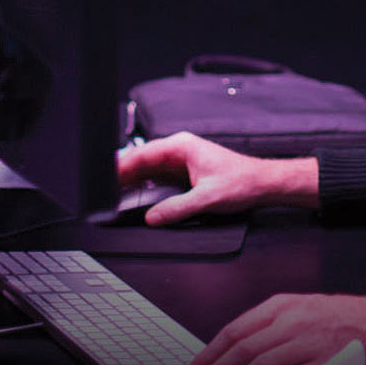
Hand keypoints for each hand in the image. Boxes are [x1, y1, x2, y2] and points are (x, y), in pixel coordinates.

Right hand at [115, 132, 317, 225]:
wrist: (263, 184)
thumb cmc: (242, 182)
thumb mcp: (207, 198)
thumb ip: (177, 208)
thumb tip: (153, 217)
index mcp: (181, 147)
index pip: (142, 154)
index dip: (120, 166)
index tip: (105, 177)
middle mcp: (179, 151)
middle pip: (141, 161)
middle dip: (122, 175)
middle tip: (102, 191)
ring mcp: (181, 162)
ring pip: (148, 170)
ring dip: (132, 182)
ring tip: (112, 195)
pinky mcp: (185, 174)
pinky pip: (158, 179)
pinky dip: (145, 187)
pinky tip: (134, 197)